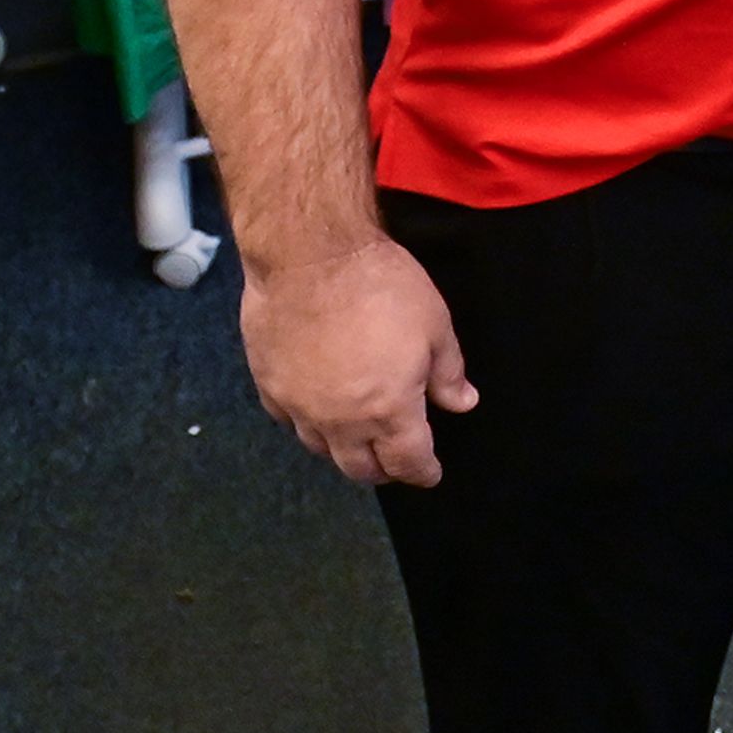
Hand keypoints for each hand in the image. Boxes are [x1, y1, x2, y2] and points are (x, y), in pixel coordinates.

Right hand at [239, 235, 475, 486]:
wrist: (310, 257)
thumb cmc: (383, 288)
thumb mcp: (434, 326)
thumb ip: (448, 373)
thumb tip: (462, 404)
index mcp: (389, 410)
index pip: (407, 460)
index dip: (422, 472)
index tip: (430, 474)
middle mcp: (341, 422)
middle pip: (361, 468)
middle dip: (383, 471)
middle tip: (395, 462)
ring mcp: (300, 408)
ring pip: (322, 450)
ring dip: (344, 452)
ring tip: (359, 442)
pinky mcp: (270, 387)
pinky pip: (290, 422)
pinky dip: (308, 426)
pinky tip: (317, 414)